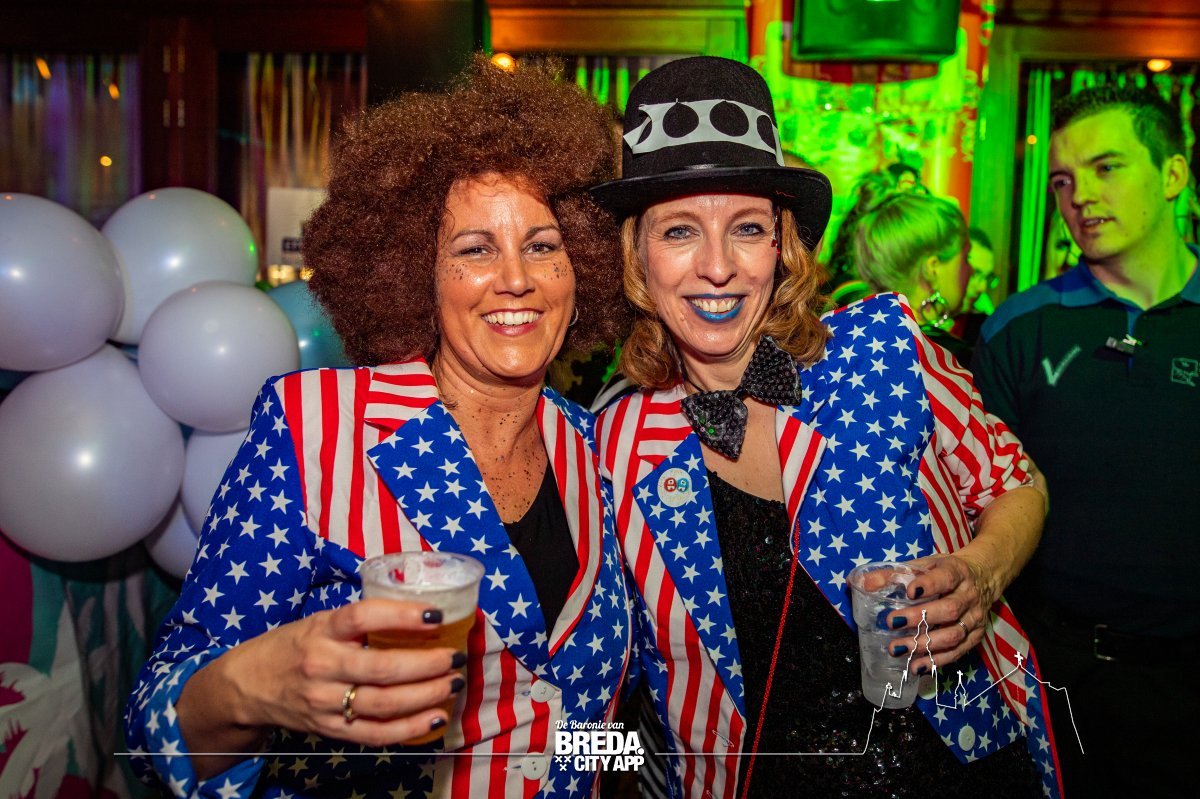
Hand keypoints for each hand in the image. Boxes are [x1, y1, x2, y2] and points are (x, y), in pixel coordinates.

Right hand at [202, 599, 465, 747]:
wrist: (246, 686)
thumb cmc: (293, 645)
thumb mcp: (320, 621)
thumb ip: (360, 621)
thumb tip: (418, 612)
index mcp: (321, 630)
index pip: (363, 617)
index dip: (402, 616)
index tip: (436, 615)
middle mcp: (323, 666)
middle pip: (382, 668)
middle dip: (427, 664)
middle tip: (456, 657)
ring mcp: (326, 702)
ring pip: (383, 703)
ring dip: (426, 695)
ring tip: (454, 683)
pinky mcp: (330, 730)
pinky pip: (375, 734)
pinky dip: (410, 729)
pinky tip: (436, 717)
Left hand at [880, 554, 993, 675]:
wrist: (983, 577)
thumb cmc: (945, 571)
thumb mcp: (924, 564)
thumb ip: (894, 573)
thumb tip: (863, 583)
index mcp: (957, 572)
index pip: (945, 578)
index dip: (929, 585)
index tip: (910, 592)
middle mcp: (969, 596)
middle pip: (949, 609)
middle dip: (919, 618)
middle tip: (891, 623)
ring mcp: (974, 618)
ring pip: (953, 634)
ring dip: (925, 645)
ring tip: (898, 649)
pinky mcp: (976, 636)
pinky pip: (958, 652)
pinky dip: (937, 661)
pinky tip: (916, 666)